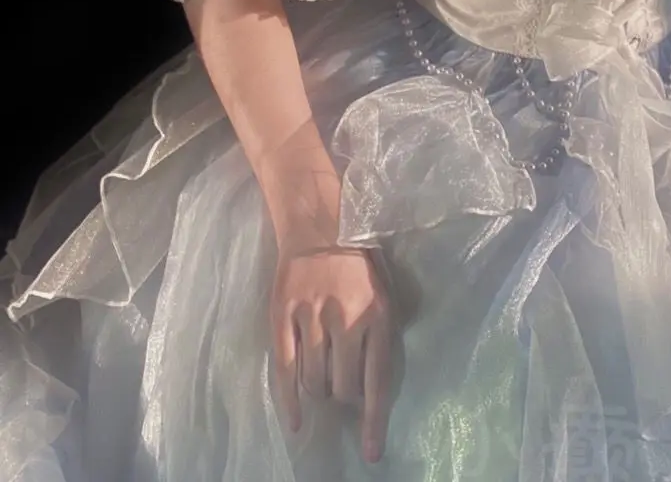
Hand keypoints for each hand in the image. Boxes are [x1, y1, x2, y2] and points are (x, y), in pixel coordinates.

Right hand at [271, 243, 392, 463]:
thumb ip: (379, 333)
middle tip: (342, 389)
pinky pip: (284, 370)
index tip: (371, 452)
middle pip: (344, 387)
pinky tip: (295, 420)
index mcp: (378, 314)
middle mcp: (346, 320)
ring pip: (314, 382)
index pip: (378, 380)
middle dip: (344, 398)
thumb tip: (371, 385)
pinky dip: (289, 401)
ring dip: (319, 391)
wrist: (319, 222)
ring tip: (321, 379)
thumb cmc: (359, 258)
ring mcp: (311, 318)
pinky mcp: (282, 317)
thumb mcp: (384, 291)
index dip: (374, 421)